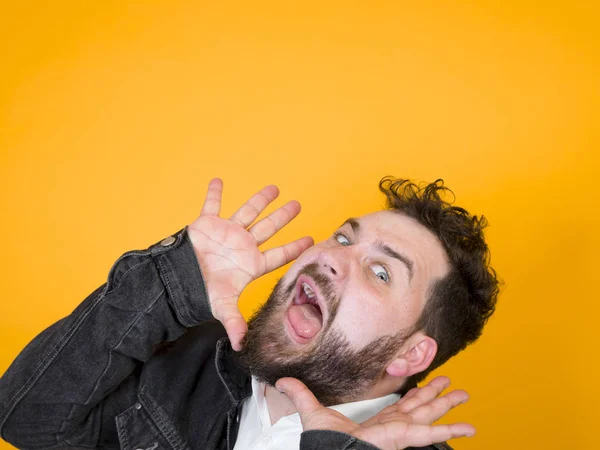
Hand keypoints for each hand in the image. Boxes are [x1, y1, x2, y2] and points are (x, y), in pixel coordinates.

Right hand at [188, 178, 313, 350]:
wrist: (176, 281)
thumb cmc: (202, 292)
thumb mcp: (221, 306)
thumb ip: (234, 322)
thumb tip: (241, 347)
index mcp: (251, 263)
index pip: (278, 254)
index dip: (294, 247)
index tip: (311, 240)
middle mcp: (242, 245)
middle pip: (268, 228)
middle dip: (283, 216)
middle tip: (298, 205)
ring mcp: (226, 233)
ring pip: (247, 212)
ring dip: (260, 199)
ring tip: (274, 188)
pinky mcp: (207, 223)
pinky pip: (211, 204)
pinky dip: (214, 192)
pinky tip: (218, 180)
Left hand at [276, 376, 475, 449]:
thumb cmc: (324, 444)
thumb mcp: (313, 413)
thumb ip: (301, 395)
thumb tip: (282, 380)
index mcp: (379, 422)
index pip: (402, 407)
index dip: (416, 395)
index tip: (426, 384)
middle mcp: (394, 427)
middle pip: (421, 408)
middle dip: (437, 396)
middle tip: (452, 383)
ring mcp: (402, 432)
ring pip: (429, 414)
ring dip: (447, 405)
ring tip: (465, 395)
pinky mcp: (405, 438)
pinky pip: (430, 433)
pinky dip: (451, 430)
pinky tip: (468, 428)